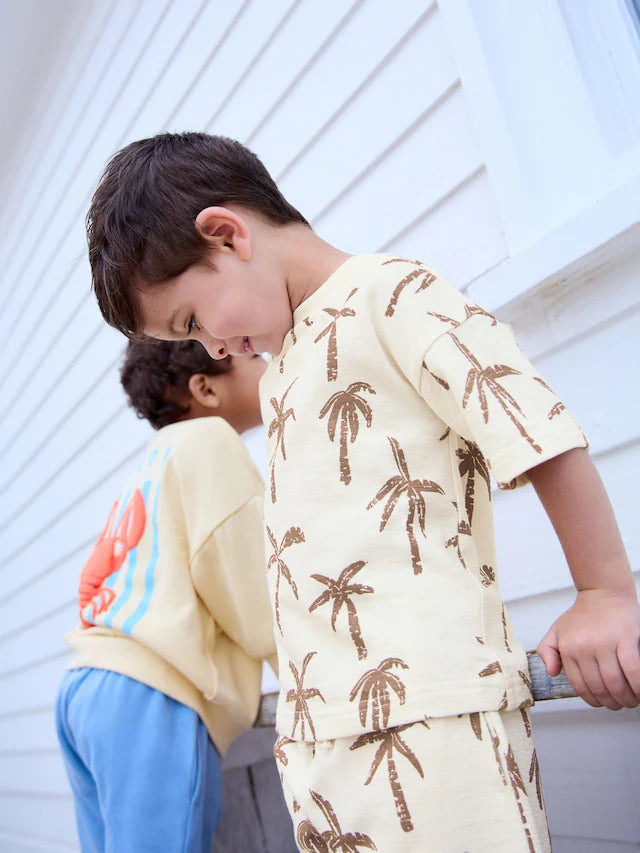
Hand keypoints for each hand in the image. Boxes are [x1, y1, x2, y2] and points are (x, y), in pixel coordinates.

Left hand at [537, 588, 639, 709]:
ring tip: (632, 699)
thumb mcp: (557, 630)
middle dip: (612, 702)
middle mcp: (584, 647)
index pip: (580, 685)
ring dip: (626, 698)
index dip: (593, 700)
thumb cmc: (582, 614)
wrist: (603, 591)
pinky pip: (633, 670)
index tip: (603, 703)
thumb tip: (552, 672)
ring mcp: (604, 643)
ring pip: (615, 683)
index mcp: (568, 648)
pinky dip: (638, 685)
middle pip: (599, 688)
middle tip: (620, 704)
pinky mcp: (625, 638)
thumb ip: (548, 650)